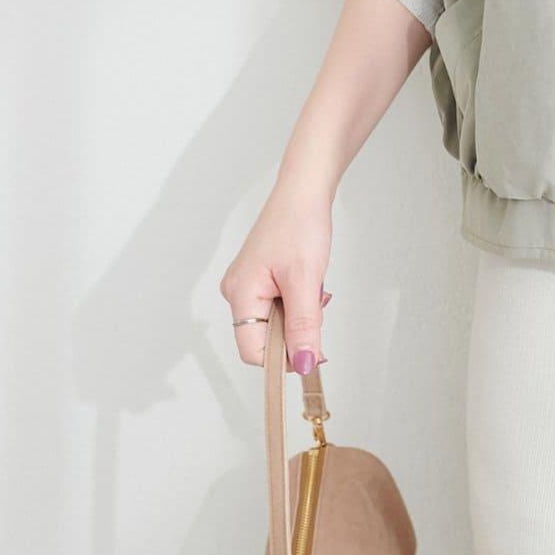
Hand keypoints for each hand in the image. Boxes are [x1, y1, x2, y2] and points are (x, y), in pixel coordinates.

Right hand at [219, 180, 333, 374]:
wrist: (304, 190)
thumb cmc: (300, 225)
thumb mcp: (306, 281)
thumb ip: (304, 325)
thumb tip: (302, 364)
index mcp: (239, 294)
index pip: (253, 350)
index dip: (282, 359)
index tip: (312, 356)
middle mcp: (237, 291)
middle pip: (264, 337)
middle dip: (295, 330)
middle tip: (317, 307)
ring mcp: (248, 283)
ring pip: (275, 321)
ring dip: (300, 314)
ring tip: (314, 287)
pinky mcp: (261, 277)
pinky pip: (278, 304)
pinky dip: (297, 301)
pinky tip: (309, 283)